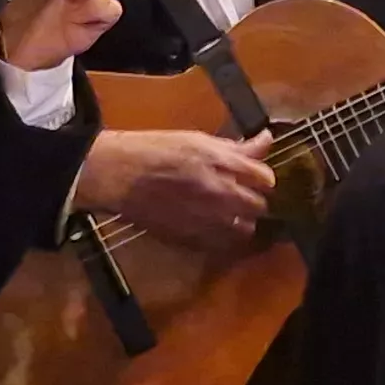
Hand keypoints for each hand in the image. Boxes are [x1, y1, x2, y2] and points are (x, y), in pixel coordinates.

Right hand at [75, 128, 275, 247]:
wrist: (117, 175)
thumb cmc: (154, 150)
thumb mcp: (196, 140)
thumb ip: (235, 147)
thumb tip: (266, 140)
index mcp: (221, 166)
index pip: (265, 178)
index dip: (262, 176)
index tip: (254, 175)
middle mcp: (219, 196)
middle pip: (259, 206)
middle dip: (254, 199)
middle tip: (241, 192)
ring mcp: (206, 221)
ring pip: (244, 229)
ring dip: (242, 220)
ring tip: (229, 212)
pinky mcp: (191, 239)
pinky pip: (221, 244)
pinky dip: (222, 236)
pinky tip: (211, 224)